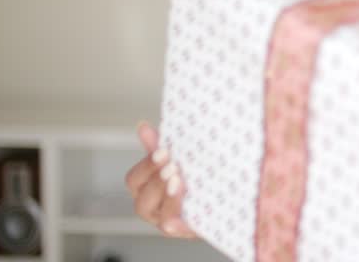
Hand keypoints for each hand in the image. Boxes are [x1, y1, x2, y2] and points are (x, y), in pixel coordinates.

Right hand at [124, 120, 196, 238]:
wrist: (224, 196)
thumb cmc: (194, 175)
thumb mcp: (178, 158)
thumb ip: (159, 146)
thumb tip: (142, 126)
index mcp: (147, 189)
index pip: (134, 180)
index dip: (146, 166)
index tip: (163, 151)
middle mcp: (154, 208)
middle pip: (142, 200)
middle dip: (157, 182)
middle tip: (173, 167)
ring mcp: (169, 223)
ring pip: (159, 216)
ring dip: (168, 198)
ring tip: (179, 182)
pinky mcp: (187, 231)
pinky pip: (178, 230)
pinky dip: (177, 221)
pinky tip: (183, 210)